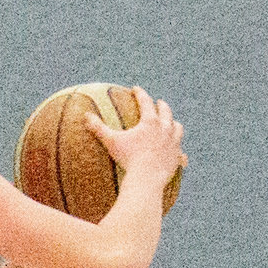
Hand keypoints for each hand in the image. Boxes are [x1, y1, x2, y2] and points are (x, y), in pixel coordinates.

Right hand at [95, 89, 185, 206]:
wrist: (147, 178)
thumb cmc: (128, 158)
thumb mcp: (111, 141)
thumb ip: (98, 128)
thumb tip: (85, 115)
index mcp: (151, 122)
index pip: (146, 102)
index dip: (140, 94)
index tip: (136, 89)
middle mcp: (166, 129)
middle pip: (166, 112)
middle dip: (161, 106)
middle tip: (158, 103)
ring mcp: (174, 143)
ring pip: (178, 129)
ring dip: (174, 124)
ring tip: (171, 124)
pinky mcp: (177, 158)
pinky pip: (181, 155)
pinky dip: (180, 154)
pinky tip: (181, 157)